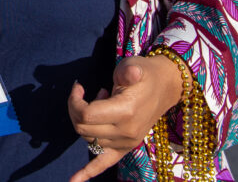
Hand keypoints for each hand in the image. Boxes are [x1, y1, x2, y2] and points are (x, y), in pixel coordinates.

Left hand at [66, 55, 184, 181]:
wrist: (164, 88)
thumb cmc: (144, 74)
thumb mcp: (134, 66)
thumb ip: (129, 72)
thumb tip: (131, 72)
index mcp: (125, 112)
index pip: (85, 115)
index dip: (74, 100)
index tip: (78, 86)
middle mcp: (125, 132)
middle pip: (82, 128)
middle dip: (75, 110)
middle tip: (84, 94)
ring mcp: (125, 143)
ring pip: (88, 140)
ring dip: (84, 123)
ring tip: (99, 105)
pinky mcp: (125, 148)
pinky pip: (104, 164)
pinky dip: (87, 173)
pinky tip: (73, 181)